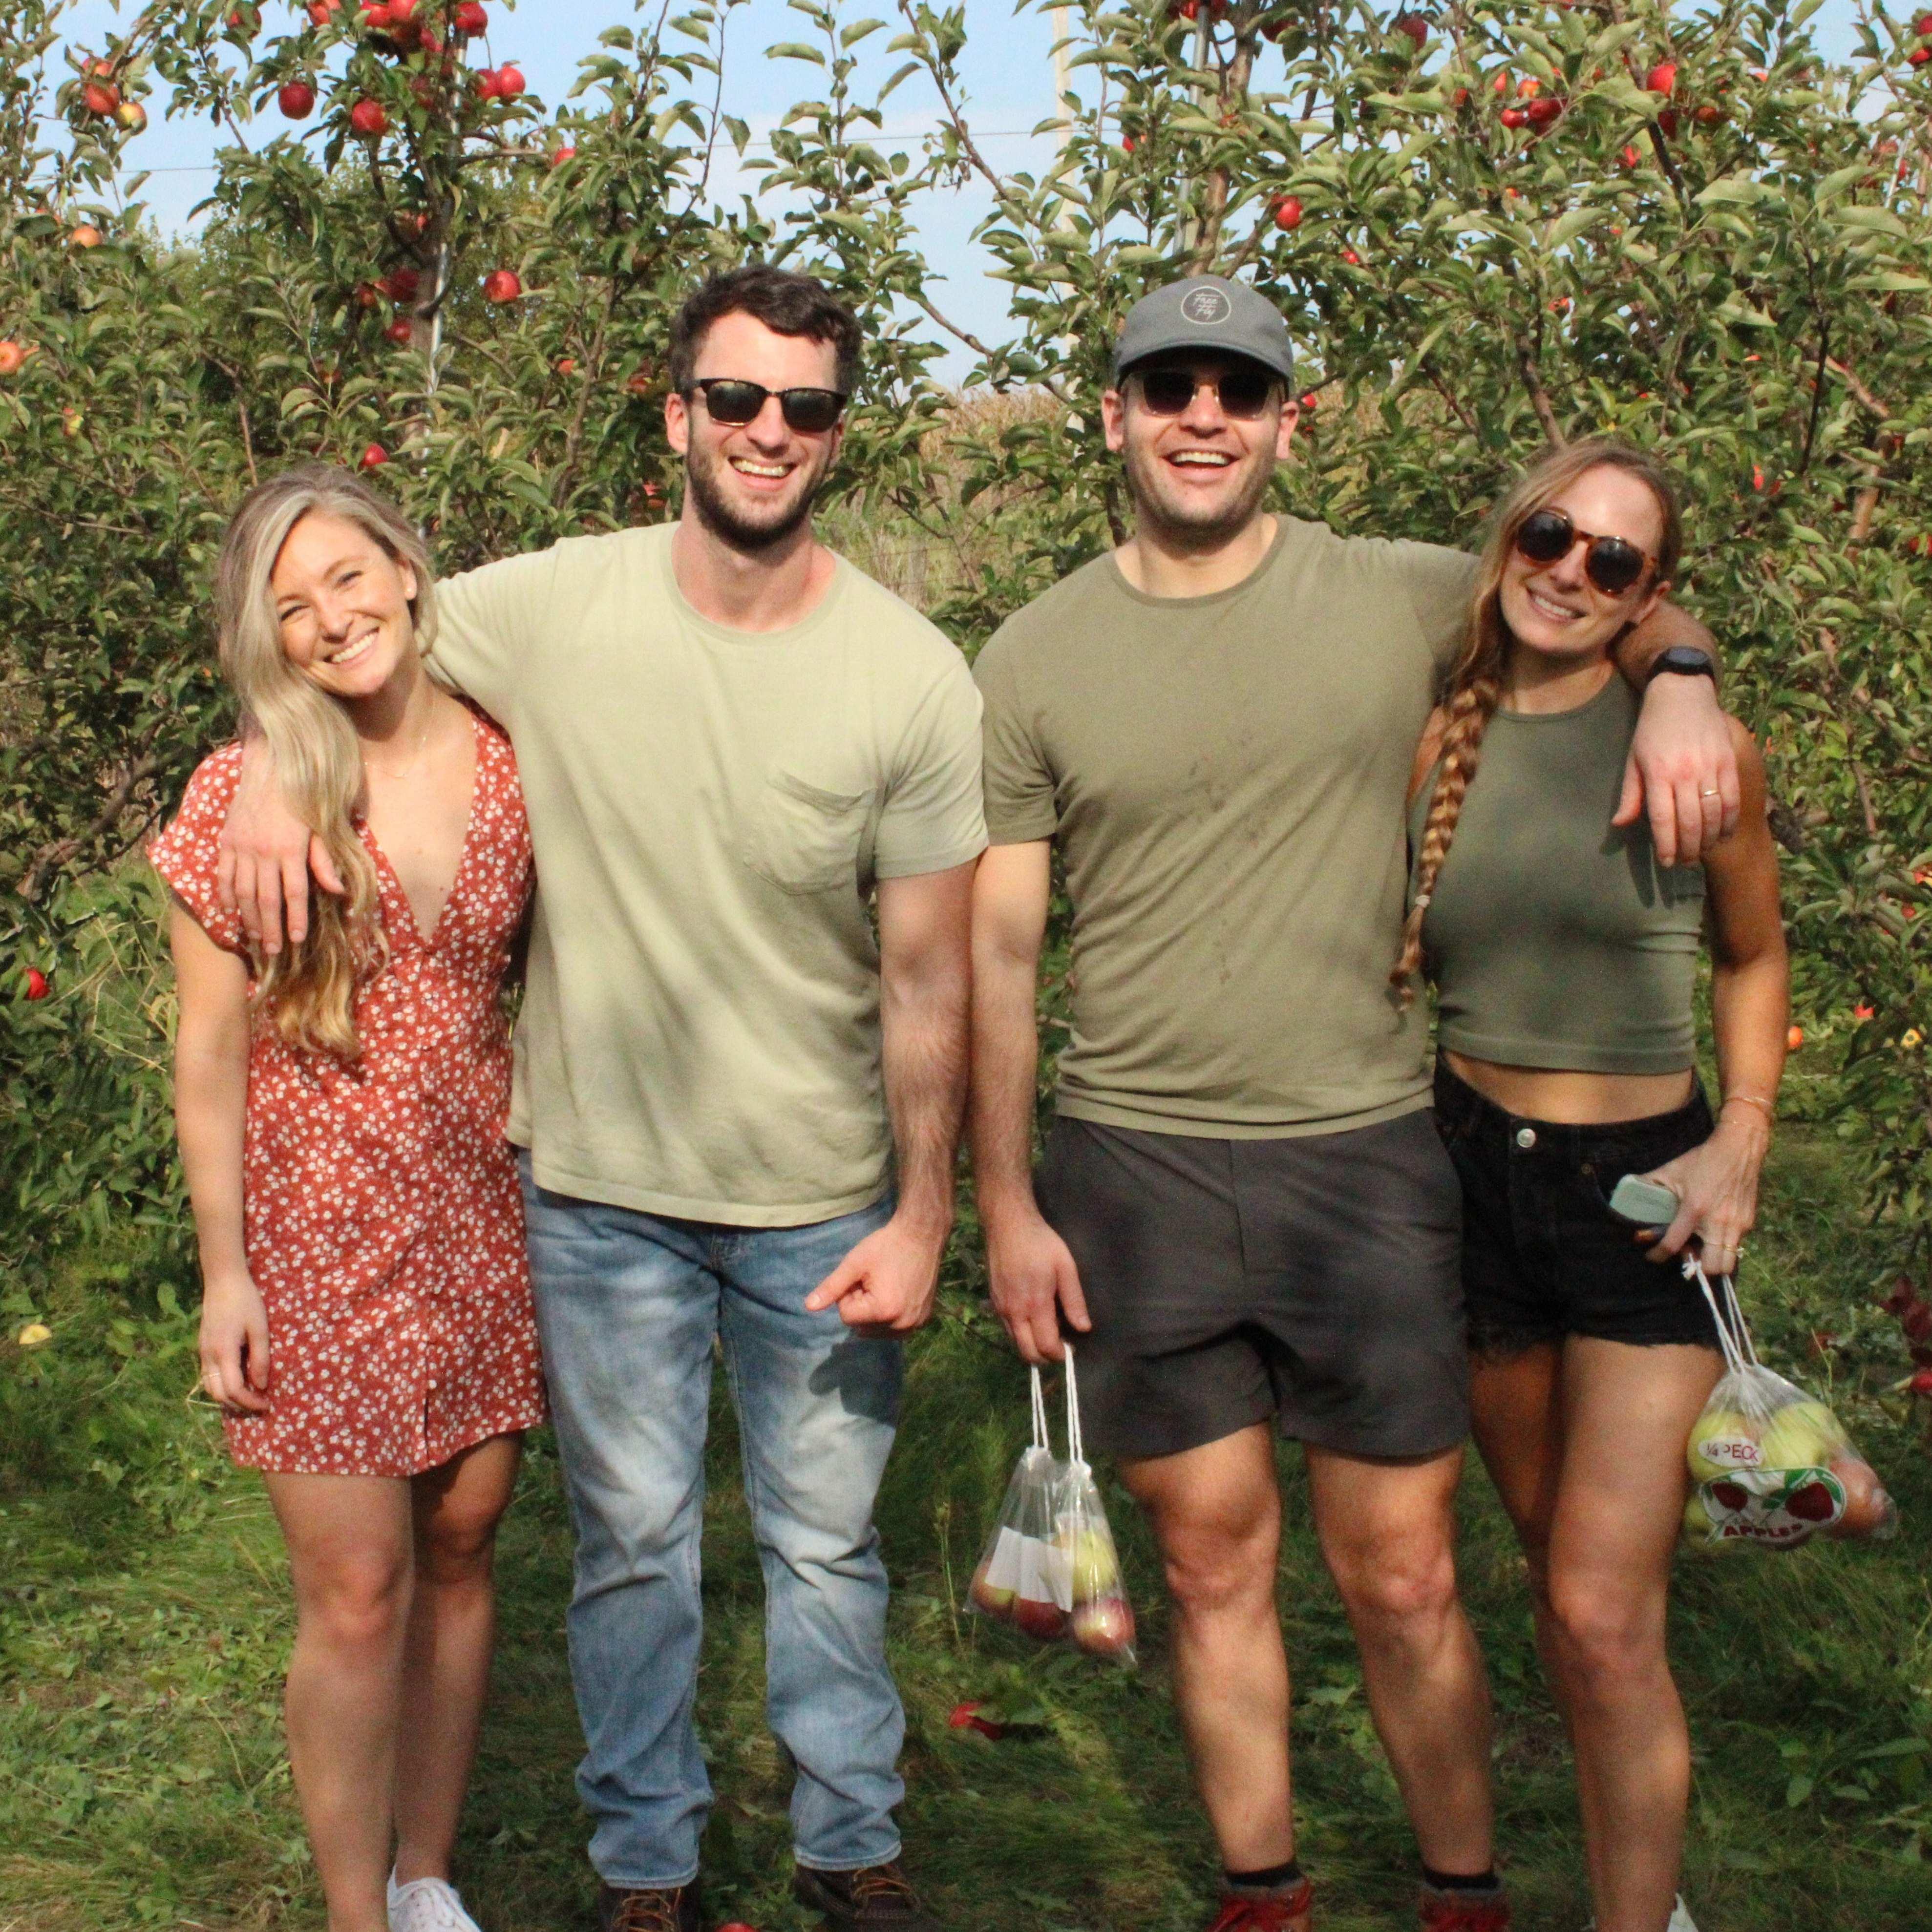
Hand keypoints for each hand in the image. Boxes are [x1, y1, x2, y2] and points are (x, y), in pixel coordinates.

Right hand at [198, 1273, 271, 1412]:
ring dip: (228, 1397)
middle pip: (218, 1394)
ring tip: (250, 1396)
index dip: (249, 1402)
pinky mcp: (203, 1348)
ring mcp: (202, 1353)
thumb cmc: (245, 1302)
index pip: (233, 1390)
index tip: (266, 1404)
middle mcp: (208, 1357)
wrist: (223, 1282)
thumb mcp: (259, 1328)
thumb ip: (260, 1358)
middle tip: (259, 1404)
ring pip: (210, 1387)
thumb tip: (261, 1386)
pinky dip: (221, 1385)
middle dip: (238, 1404)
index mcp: (223, 1352)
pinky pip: (209, 1376)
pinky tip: (238, 1381)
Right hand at [215, 738, 342, 954]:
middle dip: (270, 927)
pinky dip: (226, 896)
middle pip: (266, 899)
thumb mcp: (320, 829)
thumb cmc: (301, 800)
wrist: (270, 769)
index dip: (295, 919)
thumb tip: (338, 891)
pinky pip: (223, 875)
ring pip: (243, 891)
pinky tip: (231, 912)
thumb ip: (325, 861)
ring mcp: (242, 847)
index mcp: (291, 849)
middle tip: (272, 950)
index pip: (294, 893)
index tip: (295, 939)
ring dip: (248, 917)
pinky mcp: (226, 841)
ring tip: (254, 937)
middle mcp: (264, 851)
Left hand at [804, 1212, 947, 1335]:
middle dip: (861, 1306)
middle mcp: (901, 1324)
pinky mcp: (923, 1321)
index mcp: (883, 1311)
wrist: (922, 1235)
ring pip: (877, 1330)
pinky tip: (897, 1293)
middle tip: (874, 1281)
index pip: (847, 1317)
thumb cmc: (886, 1246)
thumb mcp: (854, 1263)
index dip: (848, 1295)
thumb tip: (808, 1307)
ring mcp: (915, 1324)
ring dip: (874, 1313)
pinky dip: (890, 1316)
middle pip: (862, 1326)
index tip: (861, 1278)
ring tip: (885, 1286)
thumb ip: (832, 1287)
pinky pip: (895, 1328)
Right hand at [983, 1202, 1090, 1365]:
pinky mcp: (994, 1301)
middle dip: (1045, 1357)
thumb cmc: (1041, 1242)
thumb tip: (1083, 1328)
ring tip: (1049, 1327)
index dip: (1060, 1354)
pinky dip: (1022, 1332)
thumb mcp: (1066, 1267)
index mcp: (1035, 1305)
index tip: (1071, 1347)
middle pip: (1027, 1354)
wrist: (1007, 1224)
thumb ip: (1074, 1300)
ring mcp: (1000, 1308)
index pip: (1045, 1346)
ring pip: (1016, 1343)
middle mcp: (1014, 1312)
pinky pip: (1008, 1328)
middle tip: (1060, 1344)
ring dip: (1032, 1344)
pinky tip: (1034, 1315)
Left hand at [1615, 673, 1739, 866]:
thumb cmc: (1652, 729)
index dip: (1666, 846)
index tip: (1666, 862)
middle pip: (1690, 822)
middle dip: (1688, 848)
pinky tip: (1723, 834)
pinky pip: (1732, 798)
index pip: (1663, 820)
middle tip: (1684, 862)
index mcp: (1658, 774)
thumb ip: (1630, 795)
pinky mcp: (1729, 761)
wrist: (1682, 693)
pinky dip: (1729, 821)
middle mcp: (1685, 773)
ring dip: (1709, 839)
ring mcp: (1710, 767)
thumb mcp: (1633, 760)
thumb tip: (1619, 825)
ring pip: (1714, 814)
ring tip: (1701, 851)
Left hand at [1637, 1112, 1769, 1278]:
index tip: (1652, 1256)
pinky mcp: (1749, 1222)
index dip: (1658, 1254)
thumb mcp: (1671, 1170)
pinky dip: (1723, 1246)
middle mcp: (1718, 1222)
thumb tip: (1627, 1190)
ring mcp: (1738, 1224)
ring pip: (1729, 1262)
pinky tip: (1713, 1234)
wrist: (1739, 1149)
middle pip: (1713, 1267)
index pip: (1673, 1244)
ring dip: (1713, 1262)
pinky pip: (1736, 1245)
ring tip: (1701, 1250)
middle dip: (1698, 1268)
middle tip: (1686, 1255)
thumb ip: (1649, 1183)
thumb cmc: (1702, 1160)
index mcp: (1694, 1209)